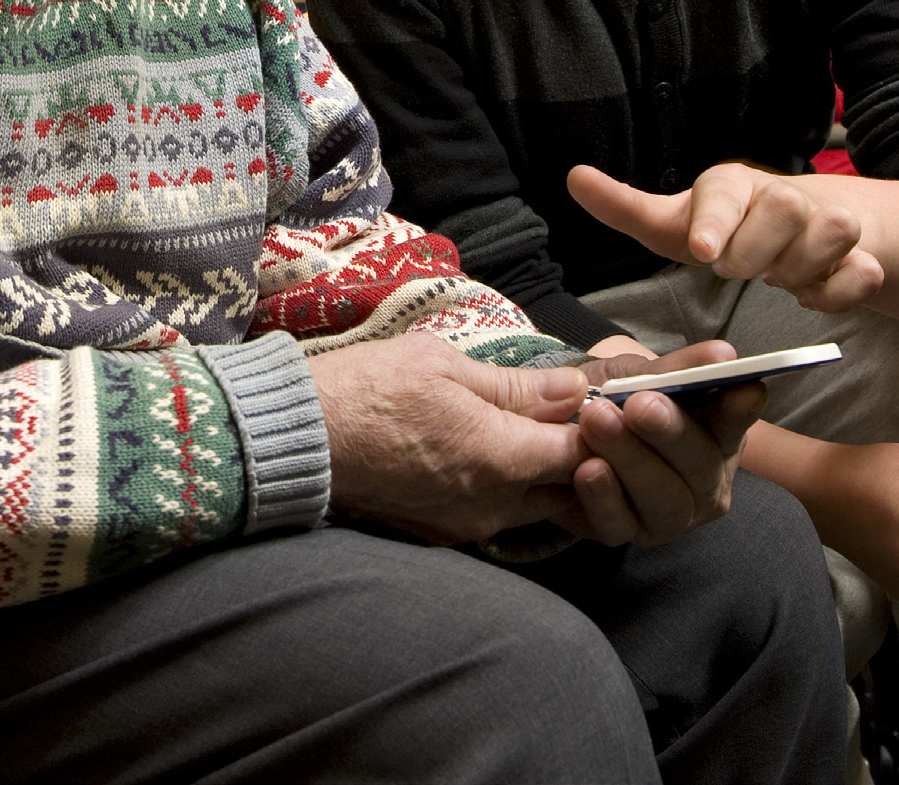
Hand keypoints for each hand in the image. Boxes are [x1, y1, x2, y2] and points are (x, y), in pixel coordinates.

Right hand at [314, 335, 588, 543]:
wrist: (298, 438)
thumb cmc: (367, 388)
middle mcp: (492, 505)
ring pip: (533, 507)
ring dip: (540, 475)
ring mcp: (465, 526)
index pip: (587, 455)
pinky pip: (494, 516)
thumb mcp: (442, 364)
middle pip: (568, 490)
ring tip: (522, 430)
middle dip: (577, 457)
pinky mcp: (439, 534)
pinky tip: (483, 453)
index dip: (600, 428)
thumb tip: (575, 387)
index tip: (595, 402)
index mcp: (500, 457)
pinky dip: (504, 489)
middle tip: (563, 415)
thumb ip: (515, 384)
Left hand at [560, 339, 766, 546]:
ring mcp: (669, 514)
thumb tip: (724, 354)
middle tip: (640, 404)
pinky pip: (618, 523)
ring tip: (597, 421)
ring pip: (664, 498)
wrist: (560, 429)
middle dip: (670, 432)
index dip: (738, 410)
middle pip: (700, 464)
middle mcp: (704, 482)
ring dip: (630, 459)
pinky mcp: (626, 534)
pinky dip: (603, 496)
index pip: (735, 423)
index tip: (743, 391)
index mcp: (717, 436)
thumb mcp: (641, 375)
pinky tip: (586, 468)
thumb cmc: (614, 398)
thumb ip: (678, 369)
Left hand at [569, 162, 884, 311]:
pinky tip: (812, 295)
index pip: (726, 191)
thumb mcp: (673, 224)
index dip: (715, 221)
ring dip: (802, 266)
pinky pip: (864, 272)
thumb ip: (626, 207)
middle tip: (736, 267)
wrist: (799, 233)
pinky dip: (841, 291)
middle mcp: (784, 193)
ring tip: (778, 278)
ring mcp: (828, 220)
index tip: (702, 252)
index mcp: (732, 183)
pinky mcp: (861, 253)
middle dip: (758, 249)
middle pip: (787, 206)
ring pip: (834, 231)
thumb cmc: (724, 229)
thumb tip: (574, 177)